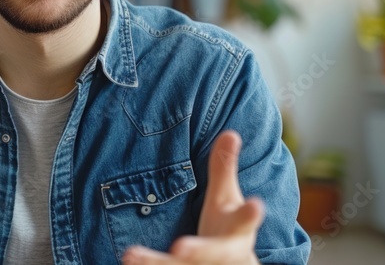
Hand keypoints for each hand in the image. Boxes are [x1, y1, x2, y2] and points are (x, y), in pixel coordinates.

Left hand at [122, 130, 263, 264]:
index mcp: (237, 230)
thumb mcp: (226, 198)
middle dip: (199, 250)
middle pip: (214, 253)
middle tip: (180, 248)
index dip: (251, 213)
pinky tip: (127, 261)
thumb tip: (230, 132)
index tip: (257, 205)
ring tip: (131, 255)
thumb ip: (224, 169)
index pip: (245, 219)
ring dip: (157, 263)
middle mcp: (224, 253)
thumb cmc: (226, 227)